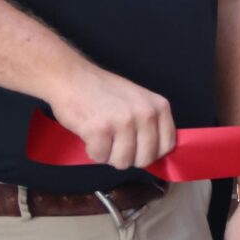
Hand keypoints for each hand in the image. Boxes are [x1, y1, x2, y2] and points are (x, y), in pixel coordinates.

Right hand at [45, 63, 176, 170]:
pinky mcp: (100, 130)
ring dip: (109, 155)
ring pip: (123, 162)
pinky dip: (93, 151)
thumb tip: (154, 154)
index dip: (150, 153)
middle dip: (128, 157)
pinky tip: (90, 135)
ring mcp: (123, 122)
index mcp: (159, 107)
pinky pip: (100, 157)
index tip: (137, 150)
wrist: (72, 77)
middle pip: (145, 159)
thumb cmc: (104, 91)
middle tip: (114, 144)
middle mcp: (146, 114)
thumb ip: (150, 124)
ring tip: (102, 137)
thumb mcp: (139, 101)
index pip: (167, 145)